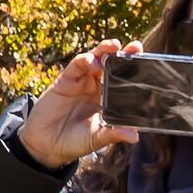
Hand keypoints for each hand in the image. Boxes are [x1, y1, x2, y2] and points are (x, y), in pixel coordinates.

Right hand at [17, 42, 135, 167]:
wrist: (47, 145)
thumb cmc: (74, 141)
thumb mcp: (97, 138)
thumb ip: (113, 134)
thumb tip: (135, 136)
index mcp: (108, 99)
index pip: (123, 80)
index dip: (133, 69)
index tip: (146, 61)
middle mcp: (96, 87)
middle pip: (111, 65)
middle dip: (123, 55)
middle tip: (135, 47)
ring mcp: (81, 82)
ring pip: (95, 60)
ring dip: (104, 51)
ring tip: (114, 47)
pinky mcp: (65, 81)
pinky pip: (76, 66)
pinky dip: (84, 60)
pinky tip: (92, 61)